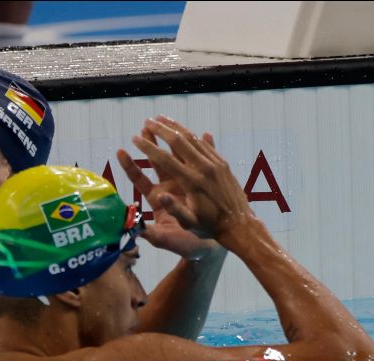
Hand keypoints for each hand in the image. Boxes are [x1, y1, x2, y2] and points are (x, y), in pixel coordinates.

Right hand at [125, 116, 254, 243]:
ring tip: (161, 118)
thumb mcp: (190, 223)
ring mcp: (214, 164)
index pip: (164, 159)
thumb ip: (175, 210)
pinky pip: (204, 144)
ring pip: (192, 139)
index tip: (134, 138)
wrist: (239, 225)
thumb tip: (161, 196)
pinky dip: (191, 135)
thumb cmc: (209, 227)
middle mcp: (203, 169)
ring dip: (175, 127)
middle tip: (146, 121)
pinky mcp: (222, 163)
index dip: (148, 147)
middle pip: (178, 142)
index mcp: (192, 182)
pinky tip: (185, 130)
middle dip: (160, 130)